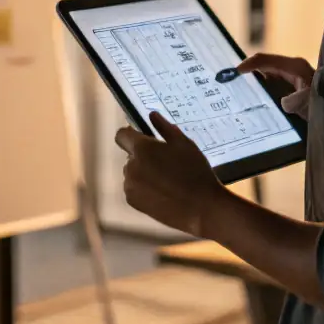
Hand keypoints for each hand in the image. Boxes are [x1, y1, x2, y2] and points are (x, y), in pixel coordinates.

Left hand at [114, 111, 227, 235]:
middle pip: (131, 155)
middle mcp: (131, 166)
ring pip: (132, 172)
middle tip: (166, 162)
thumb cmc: (195, 172)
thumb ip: (165, 128)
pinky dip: (143, 188)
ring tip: (166, 180)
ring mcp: (130, 185)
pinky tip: (163, 192)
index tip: (144, 137)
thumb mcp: (185, 144)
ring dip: (143, 172)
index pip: (122, 135)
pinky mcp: (133, 201)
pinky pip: (133, 188)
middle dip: (143, 156)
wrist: (201, 208)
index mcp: (142, 149)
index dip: (131, 134)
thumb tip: (152, 115)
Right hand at [237, 52, 315, 119]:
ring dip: (254, 81)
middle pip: (263, 65)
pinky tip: (253, 98)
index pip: (265, 60)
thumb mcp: (311, 103)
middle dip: (247, 72)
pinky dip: (261, 88)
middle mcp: (291, 67)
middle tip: (229, 81)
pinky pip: (272, 82)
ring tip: (237, 90)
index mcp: (294, 66)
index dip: (249, 64)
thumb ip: (296, 102)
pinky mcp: (291, 84)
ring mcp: (292, 75)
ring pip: (266, 74)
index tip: (235, 72)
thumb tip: (283, 102)